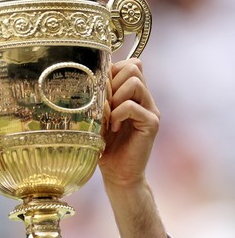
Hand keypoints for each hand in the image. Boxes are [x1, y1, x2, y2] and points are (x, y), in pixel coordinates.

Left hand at [98, 58, 158, 189]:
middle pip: (134, 67)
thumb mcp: (96, 118)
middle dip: (113, 81)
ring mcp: (150, 109)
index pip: (130, 64)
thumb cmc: (104, 146)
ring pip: (135, 82)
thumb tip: (86, 80)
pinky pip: (133, 106)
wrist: (117, 174)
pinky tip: (113, 128)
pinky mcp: (152, 122)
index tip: (100, 92)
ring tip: (108, 117)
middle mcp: (145, 98)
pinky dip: (118, 114)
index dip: (112, 71)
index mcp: (133, 94)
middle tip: (104, 104)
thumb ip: (98, 99)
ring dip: (115, 97)